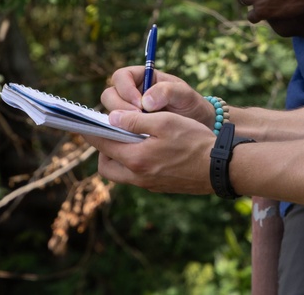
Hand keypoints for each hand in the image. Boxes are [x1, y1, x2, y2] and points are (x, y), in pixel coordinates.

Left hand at [85, 110, 217, 194]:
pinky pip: (135, 176)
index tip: (83, 121)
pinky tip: (147, 148)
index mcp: (135, 159)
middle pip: (105, 166)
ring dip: (118, 157)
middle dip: (103, 148)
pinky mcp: (158, 186)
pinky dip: (133, 163)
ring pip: (120, 173)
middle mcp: (137, 176)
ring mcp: (148, 184)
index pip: (102, 144)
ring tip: (131, 138)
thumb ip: (135, 120)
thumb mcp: (165, 122)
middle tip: (113, 131)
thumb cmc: (194, 141)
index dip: (91, 131)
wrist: (219, 168)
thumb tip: (112, 117)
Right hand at [102, 66, 213, 125]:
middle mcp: (130, 94)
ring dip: (120, 122)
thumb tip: (145, 101)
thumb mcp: (185, 95)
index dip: (126, 89)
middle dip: (120, 107)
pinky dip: (123, 134)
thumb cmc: (191, 105)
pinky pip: (117, 130)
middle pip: (109, 95)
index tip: (139, 103)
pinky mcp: (129, 129)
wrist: (198, 128)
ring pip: (110, 114)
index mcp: (141, 78)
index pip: (121, 77)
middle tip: (138, 119)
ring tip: (139, 130)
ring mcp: (128, 112)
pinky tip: (137, 139)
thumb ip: (167, 91)